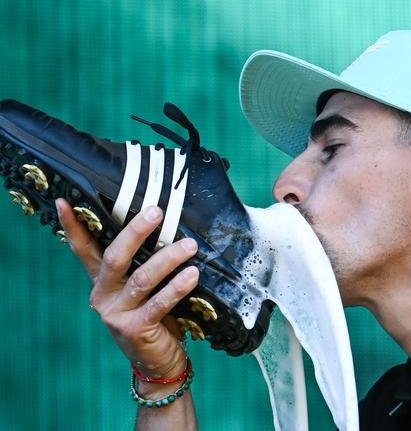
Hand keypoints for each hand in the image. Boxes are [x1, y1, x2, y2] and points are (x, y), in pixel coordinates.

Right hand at [56, 198, 198, 378]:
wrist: (156, 362)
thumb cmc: (154, 317)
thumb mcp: (143, 289)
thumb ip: (144, 264)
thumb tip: (168, 227)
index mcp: (102, 282)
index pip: (83, 250)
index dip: (73, 226)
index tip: (64, 202)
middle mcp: (103, 295)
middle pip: (114, 257)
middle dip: (136, 232)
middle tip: (157, 212)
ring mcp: (116, 313)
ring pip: (142, 278)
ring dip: (168, 258)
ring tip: (190, 245)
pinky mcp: (134, 328)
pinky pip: (159, 302)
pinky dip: (177, 287)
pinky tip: (193, 274)